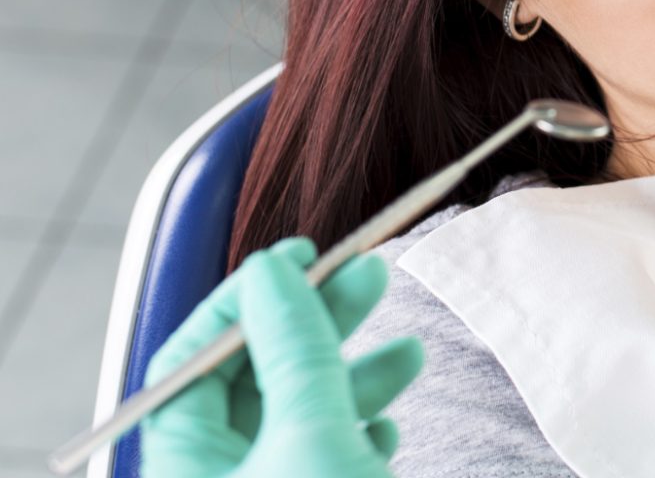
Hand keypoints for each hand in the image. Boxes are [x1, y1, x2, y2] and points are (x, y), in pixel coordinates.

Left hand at [143, 238, 424, 477]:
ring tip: (410, 352)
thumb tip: (273, 272)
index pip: (192, 359)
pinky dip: (357, 432)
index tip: (302, 256)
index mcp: (184, 465)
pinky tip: (385, 430)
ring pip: (302, 417)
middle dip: (319, 324)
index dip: (245, 299)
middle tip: (370, 275)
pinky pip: (325, 456)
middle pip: (255, 379)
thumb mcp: (311, 434)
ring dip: (358, 377)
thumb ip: (294, 350)